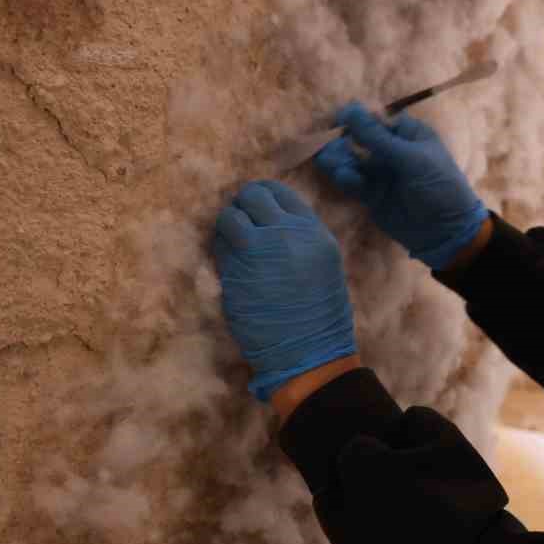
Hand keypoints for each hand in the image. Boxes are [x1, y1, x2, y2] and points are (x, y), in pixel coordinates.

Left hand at [212, 180, 357, 402]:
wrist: (309, 351)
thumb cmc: (321, 313)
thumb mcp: (324, 262)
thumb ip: (300, 236)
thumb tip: (273, 219)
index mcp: (312, 231)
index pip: (280, 192)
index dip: (264, 194)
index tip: (258, 204)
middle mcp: (284, 234)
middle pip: (252, 196)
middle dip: (243, 204)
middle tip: (242, 217)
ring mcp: (256, 252)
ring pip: (229, 217)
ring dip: (227, 223)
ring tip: (232, 237)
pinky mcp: (233, 273)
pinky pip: (219, 247)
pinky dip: (220, 246)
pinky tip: (228, 256)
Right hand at [314, 102, 489, 270]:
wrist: (447, 233)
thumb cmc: (439, 187)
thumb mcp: (412, 160)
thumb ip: (378, 138)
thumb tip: (351, 109)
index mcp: (408, 134)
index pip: (376, 120)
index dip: (356, 119)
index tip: (337, 120)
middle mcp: (392, 150)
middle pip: (359, 139)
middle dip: (343, 141)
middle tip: (327, 145)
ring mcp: (381, 173)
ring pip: (352, 161)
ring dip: (340, 160)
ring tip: (330, 161)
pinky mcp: (371, 195)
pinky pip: (352, 182)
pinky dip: (346, 178)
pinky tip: (344, 178)